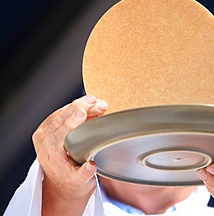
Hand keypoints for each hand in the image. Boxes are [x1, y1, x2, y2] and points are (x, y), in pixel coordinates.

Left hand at [32, 95, 107, 215]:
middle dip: (77, 108)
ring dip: (78, 105)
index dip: (70, 123)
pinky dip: (75, 108)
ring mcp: (45, 134)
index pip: (57, 136)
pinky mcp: (49, 128)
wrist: (63, 184)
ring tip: (96, 102)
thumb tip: (91, 166)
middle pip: (58, 121)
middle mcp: (44, 144)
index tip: (82, 113)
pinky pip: (60, 113)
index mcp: (51, 156)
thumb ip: (85, 174)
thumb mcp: (81, 182)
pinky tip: (89, 106)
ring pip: (60, 114)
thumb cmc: (73, 181)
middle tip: (94, 101)